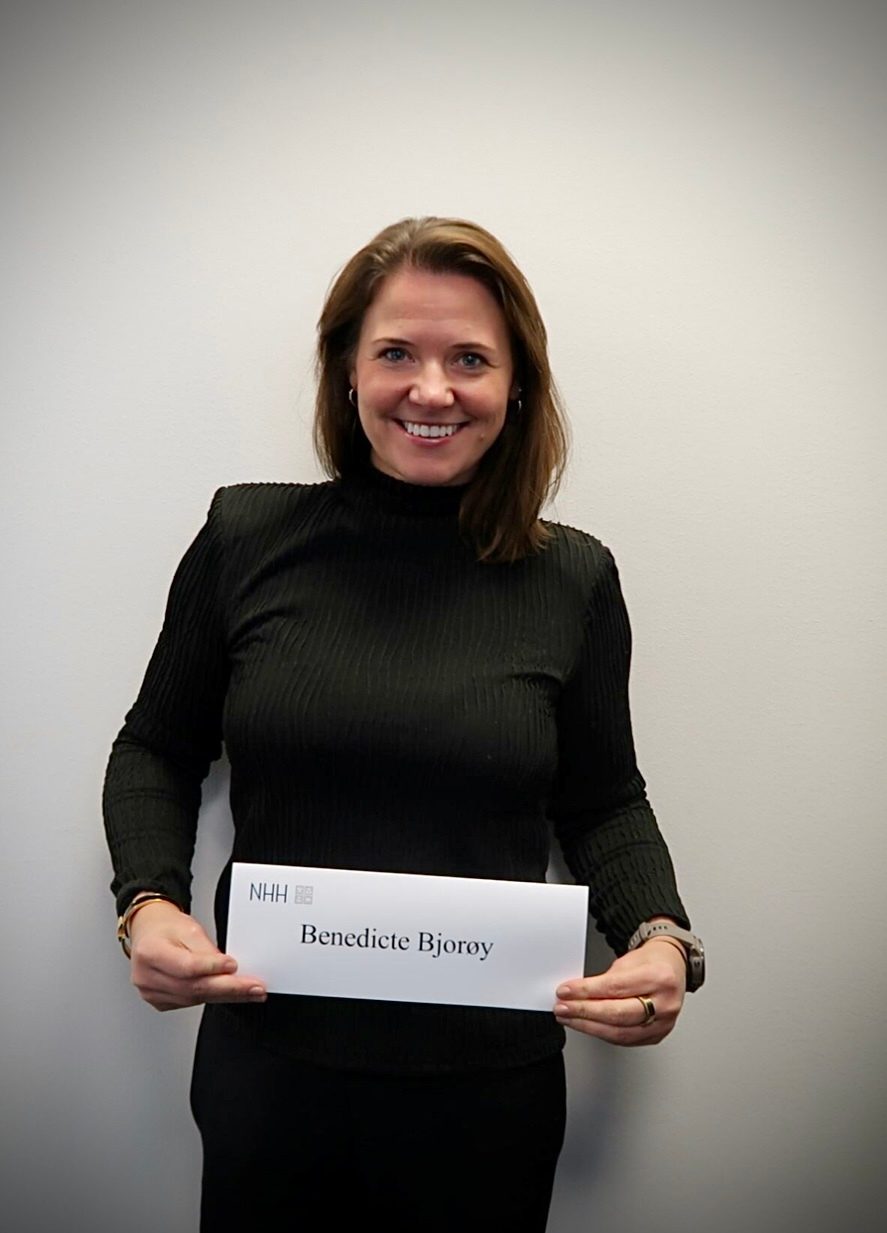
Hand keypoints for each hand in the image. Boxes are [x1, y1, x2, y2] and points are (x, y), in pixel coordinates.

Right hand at [128, 900, 266, 1011]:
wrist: (149, 932)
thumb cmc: (167, 927)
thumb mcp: (189, 928)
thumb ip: (207, 950)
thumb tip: (228, 969)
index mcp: (151, 952)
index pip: (187, 966)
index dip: (212, 968)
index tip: (234, 965)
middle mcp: (147, 976)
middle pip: (193, 987)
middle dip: (229, 989)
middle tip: (254, 988)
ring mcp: (151, 992)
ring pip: (194, 998)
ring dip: (225, 996)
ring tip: (249, 992)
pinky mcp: (159, 1001)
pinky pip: (190, 1003)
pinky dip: (212, 998)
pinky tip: (228, 994)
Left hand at [553, 939, 685, 1045]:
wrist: (673, 967)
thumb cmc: (651, 962)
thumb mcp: (627, 961)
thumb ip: (604, 980)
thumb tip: (575, 994)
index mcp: (659, 978)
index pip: (615, 988)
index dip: (586, 991)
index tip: (565, 991)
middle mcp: (665, 1003)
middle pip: (617, 1014)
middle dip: (584, 1012)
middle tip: (562, 1008)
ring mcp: (663, 1023)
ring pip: (619, 1033)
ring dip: (588, 1027)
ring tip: (569, 1018)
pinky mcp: (657, 1035)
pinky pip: (625, 1040)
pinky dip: (602, 1033)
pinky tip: (588, 1026)